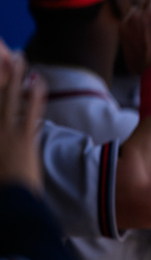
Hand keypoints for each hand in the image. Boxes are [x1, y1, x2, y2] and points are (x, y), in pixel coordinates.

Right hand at [0, 41, 44, 192]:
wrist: (10, 206)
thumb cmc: (1, 191)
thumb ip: (1, 144)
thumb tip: (5, 138)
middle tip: (4, 53)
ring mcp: (5, 134)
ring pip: (9, 97)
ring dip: (15, 76)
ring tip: (19, 57)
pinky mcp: (24, 140)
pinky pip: (31, 112)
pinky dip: (35, 95)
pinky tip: (39, 80)